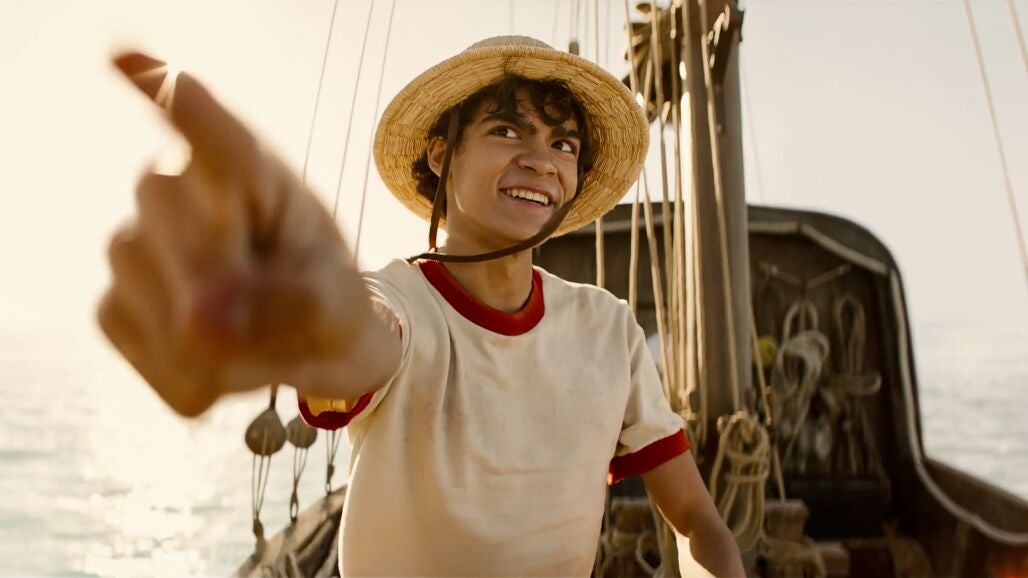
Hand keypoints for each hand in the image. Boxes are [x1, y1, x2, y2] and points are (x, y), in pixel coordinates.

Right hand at [99, 53, 373, 416]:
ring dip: (221, 347)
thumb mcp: (339, 303)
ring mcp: (135, 247)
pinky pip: (145, 352)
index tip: (126, 59)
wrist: (315, 349)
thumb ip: (290, 305)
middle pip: (163, 206)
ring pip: (152, 294)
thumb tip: (201, 326)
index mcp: (248, 170)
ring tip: (259, 338)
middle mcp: (177, 190)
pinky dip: (196, 380)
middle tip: (283, 314)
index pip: (209, 132)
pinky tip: (223, 365)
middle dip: (223, 277)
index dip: (168, 96)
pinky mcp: (116, 306)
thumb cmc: (332, 301)